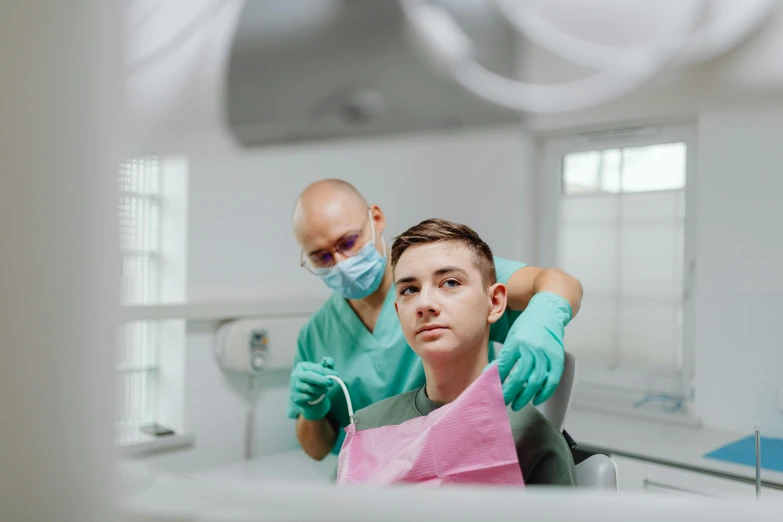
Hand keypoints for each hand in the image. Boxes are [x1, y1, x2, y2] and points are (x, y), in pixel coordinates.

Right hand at [290, 357, 336, 420]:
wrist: (308, 394)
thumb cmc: (316, 379)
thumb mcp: (322, 370)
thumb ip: (327, 364)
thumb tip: (330, 362)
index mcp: (301, 366)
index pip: (314, 367)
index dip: (325, 371)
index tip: (335, 374)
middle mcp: (295, 375)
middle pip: (309, 377)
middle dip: (322, 380)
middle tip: (331, 383)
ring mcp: (294, 387)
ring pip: (310, 388)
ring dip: (320, 390)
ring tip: (324, 390)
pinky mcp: (295, 397)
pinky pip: (309, 397)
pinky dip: (315, 397)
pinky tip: (316, 395)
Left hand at [493, 292, 570, 409]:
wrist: (548, 311)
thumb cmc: (527, 324)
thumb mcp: (512, 336)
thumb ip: (504, 355)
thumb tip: (492, 375)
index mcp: (516, 343)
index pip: (503, 367)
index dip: (495, 381)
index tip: (490, 390)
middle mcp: (531, 349)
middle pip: (518, 378)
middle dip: (508, 393)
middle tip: (501, 402)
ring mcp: (545, 355)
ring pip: (534, 382)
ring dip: (524, 397)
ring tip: (516, 404)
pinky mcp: (557, 359)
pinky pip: (551, 381)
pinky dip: (544, 393)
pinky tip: (536, 399)